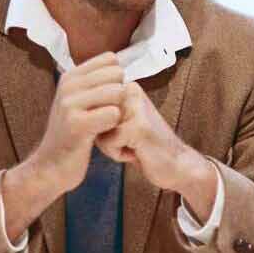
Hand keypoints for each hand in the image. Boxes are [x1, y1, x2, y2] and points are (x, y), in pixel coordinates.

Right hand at [1, 53, 125, 237]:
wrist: (51, 166)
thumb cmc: (72, 134)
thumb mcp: (77, 101)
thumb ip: (93, 81)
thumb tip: (116, 60)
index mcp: (70, 76)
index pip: (111, 60)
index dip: (117, 80)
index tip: (107, 99)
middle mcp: (68, 86)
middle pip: (117, 75)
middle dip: (121, 95)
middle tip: (110, 115)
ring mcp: (70, 104)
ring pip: (116, 92)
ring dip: (119, 111)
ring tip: (106, 125)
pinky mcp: (77, 124)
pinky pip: (113, 114)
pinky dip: (115, 125)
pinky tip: (104, 135)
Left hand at [96, 79, 217, 217]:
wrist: (176, 164)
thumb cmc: (146, 146)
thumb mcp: (123, 121)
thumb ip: (105, 110)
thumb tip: (77, 106)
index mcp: (128, 88)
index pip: (94, 106)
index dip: (103, 126)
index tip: (126, 131)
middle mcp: (132, 92)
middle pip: (94, 117)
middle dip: (106, 136)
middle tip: (130, 140)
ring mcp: (135, 108)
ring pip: (99, 130)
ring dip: (112, 146)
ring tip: (134, 146)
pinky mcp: (138, 126)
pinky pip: (108, 143)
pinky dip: (118, 154)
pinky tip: (137, 152)